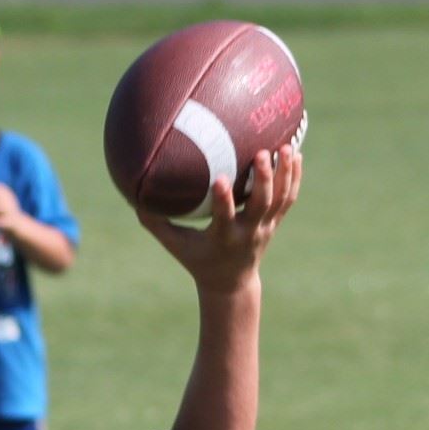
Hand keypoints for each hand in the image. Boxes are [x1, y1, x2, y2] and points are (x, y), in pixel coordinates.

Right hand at [136, 145, 301, 291]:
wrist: (230, 282)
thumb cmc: (197, 259)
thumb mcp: (175, 245)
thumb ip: (155, 222)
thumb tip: (133, 196)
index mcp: (223, 238)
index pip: (224, 218)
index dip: (223, 200)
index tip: (219, 178)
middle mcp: (248, 232)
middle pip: (261, 205)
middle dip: (263, 179)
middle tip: (263, 152)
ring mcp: (265, 228)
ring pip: (280, 200)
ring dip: (284, 174)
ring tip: (286, 146)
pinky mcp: (275, 223)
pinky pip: (288, 199)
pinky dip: (293, 177)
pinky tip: (295, 154)